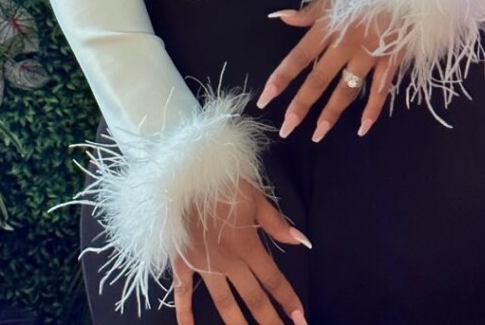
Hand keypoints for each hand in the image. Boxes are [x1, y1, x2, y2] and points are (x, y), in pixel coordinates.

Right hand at [171, 178, 309, 324]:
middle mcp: (227, 262)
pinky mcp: (182, 262)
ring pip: (224, 303)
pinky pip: (183, 292)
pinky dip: (184, 313)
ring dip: (237, 324)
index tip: (300, 317)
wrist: (184, 175)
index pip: (272, 279)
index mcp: (247, 245)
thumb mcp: (254, 197)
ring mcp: (203, 265)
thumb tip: (301, 241)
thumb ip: (276, 223)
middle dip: (269, 320)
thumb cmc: (222, 183)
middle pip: (252, 297)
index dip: (287, 298)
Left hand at [257, 0, 400, 141]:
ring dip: (332, 113)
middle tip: (286, 129)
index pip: (299, 57)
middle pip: (319, 79)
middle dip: (302, 105)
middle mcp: (346, 44)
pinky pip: (381, 89)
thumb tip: (280, 16)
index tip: (264, 99)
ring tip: (318, 134)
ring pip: (347, 89)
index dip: (281, 78)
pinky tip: (363, 128)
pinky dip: (373, 110)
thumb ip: (309, 11)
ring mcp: (370, 54)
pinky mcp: (392, 60)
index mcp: (329, 26)